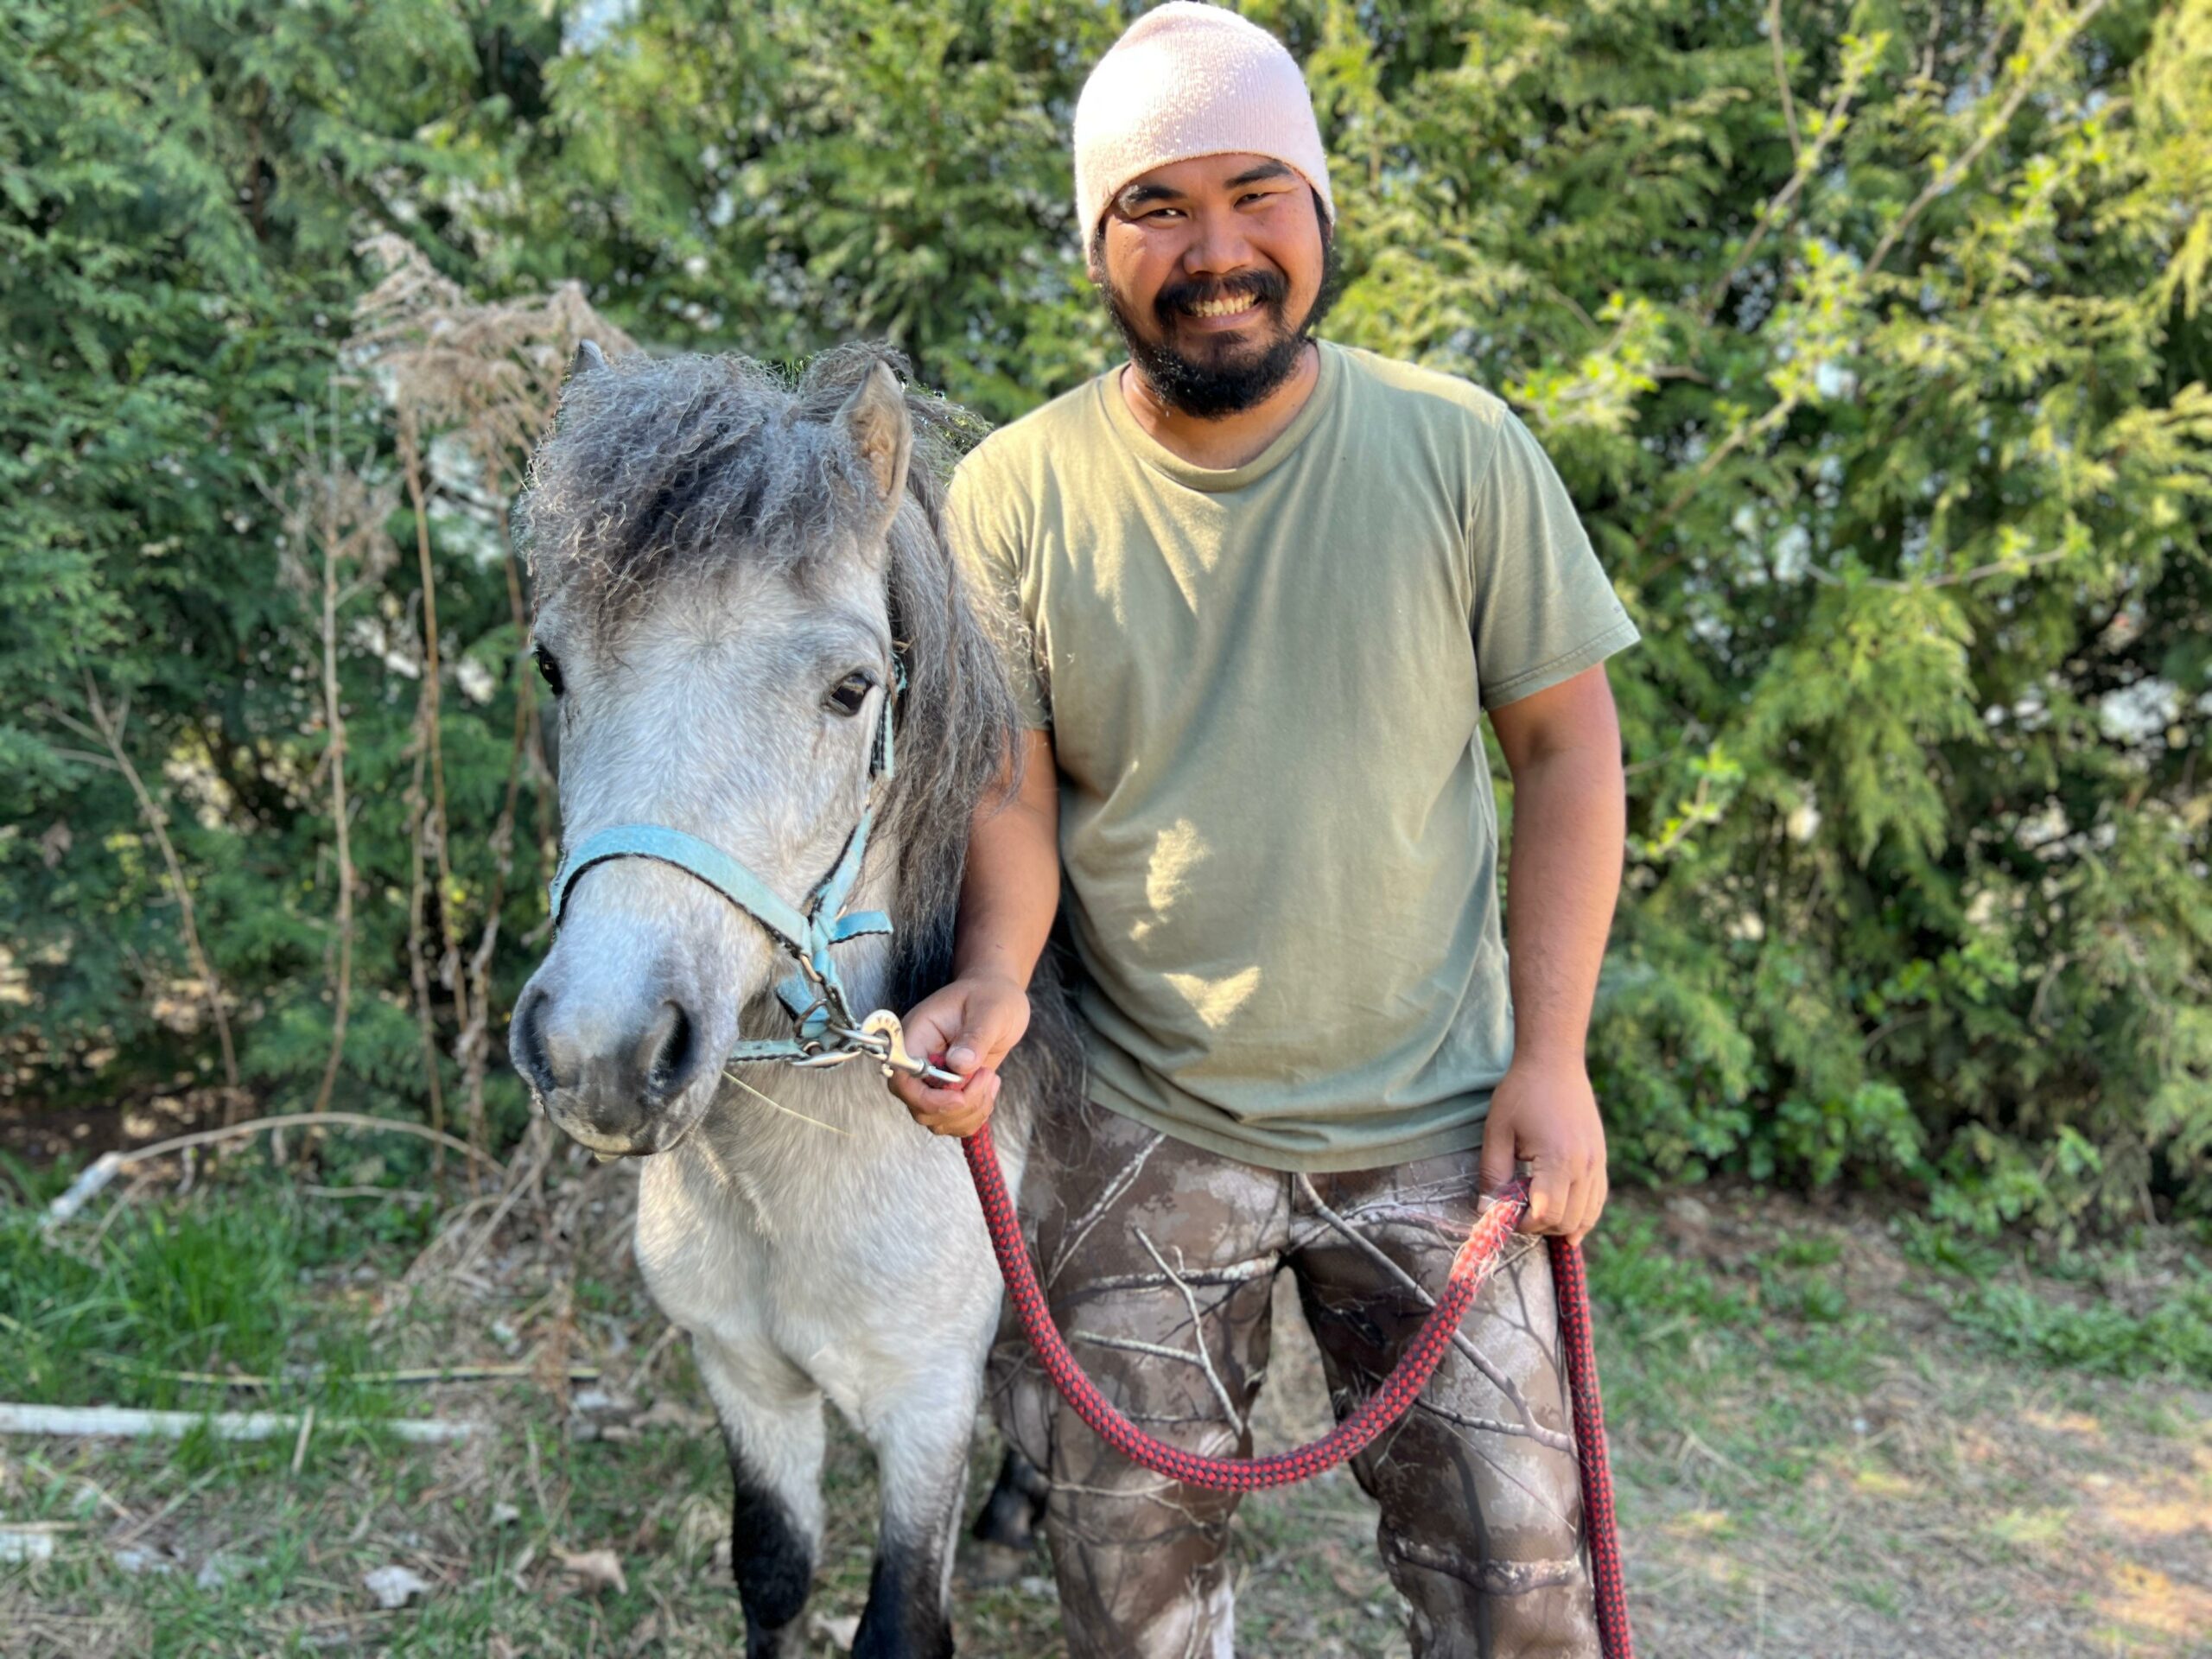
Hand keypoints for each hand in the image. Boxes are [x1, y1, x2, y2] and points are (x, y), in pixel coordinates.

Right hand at [887, 973, 1030, 1137]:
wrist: (997, 998)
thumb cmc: (990, 996)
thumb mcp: (990, 1010)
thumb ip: (974, 1036)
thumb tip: (959, 1065)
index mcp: (917, 1036)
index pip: (901, 1078)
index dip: (925, 1097)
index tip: (959, 1095)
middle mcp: (919, 1061)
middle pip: (918, 1106)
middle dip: (957, 1106)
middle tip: (987, 1077)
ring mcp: (932, 1079)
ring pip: (936, 1119)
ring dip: (969, 1113)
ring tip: (990, 1079)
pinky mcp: (949, 1090)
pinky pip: (953, 1120)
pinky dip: (974, 1116)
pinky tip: (989, 1089)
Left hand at [1478, 1055, 1609, 1246]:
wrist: (1554, 1063)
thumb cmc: (1522, 1093)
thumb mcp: (1497, 1132)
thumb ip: (1493, 1174)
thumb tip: (1486, 1210)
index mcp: (1558, 1161)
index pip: (1546, 1215)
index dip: (1523, 1224)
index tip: (1506, 1216)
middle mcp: (1585, 1166)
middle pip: (1568, 1220)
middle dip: (1541, 1227)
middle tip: (1518, 1214)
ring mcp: (1598, 1163)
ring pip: (1588, 1215)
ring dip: (1563, 1225)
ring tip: (1539, 1219)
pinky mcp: (1601, 1159)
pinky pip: (1598, 1199)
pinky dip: (1585, 1216)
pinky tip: (1570, 1226)